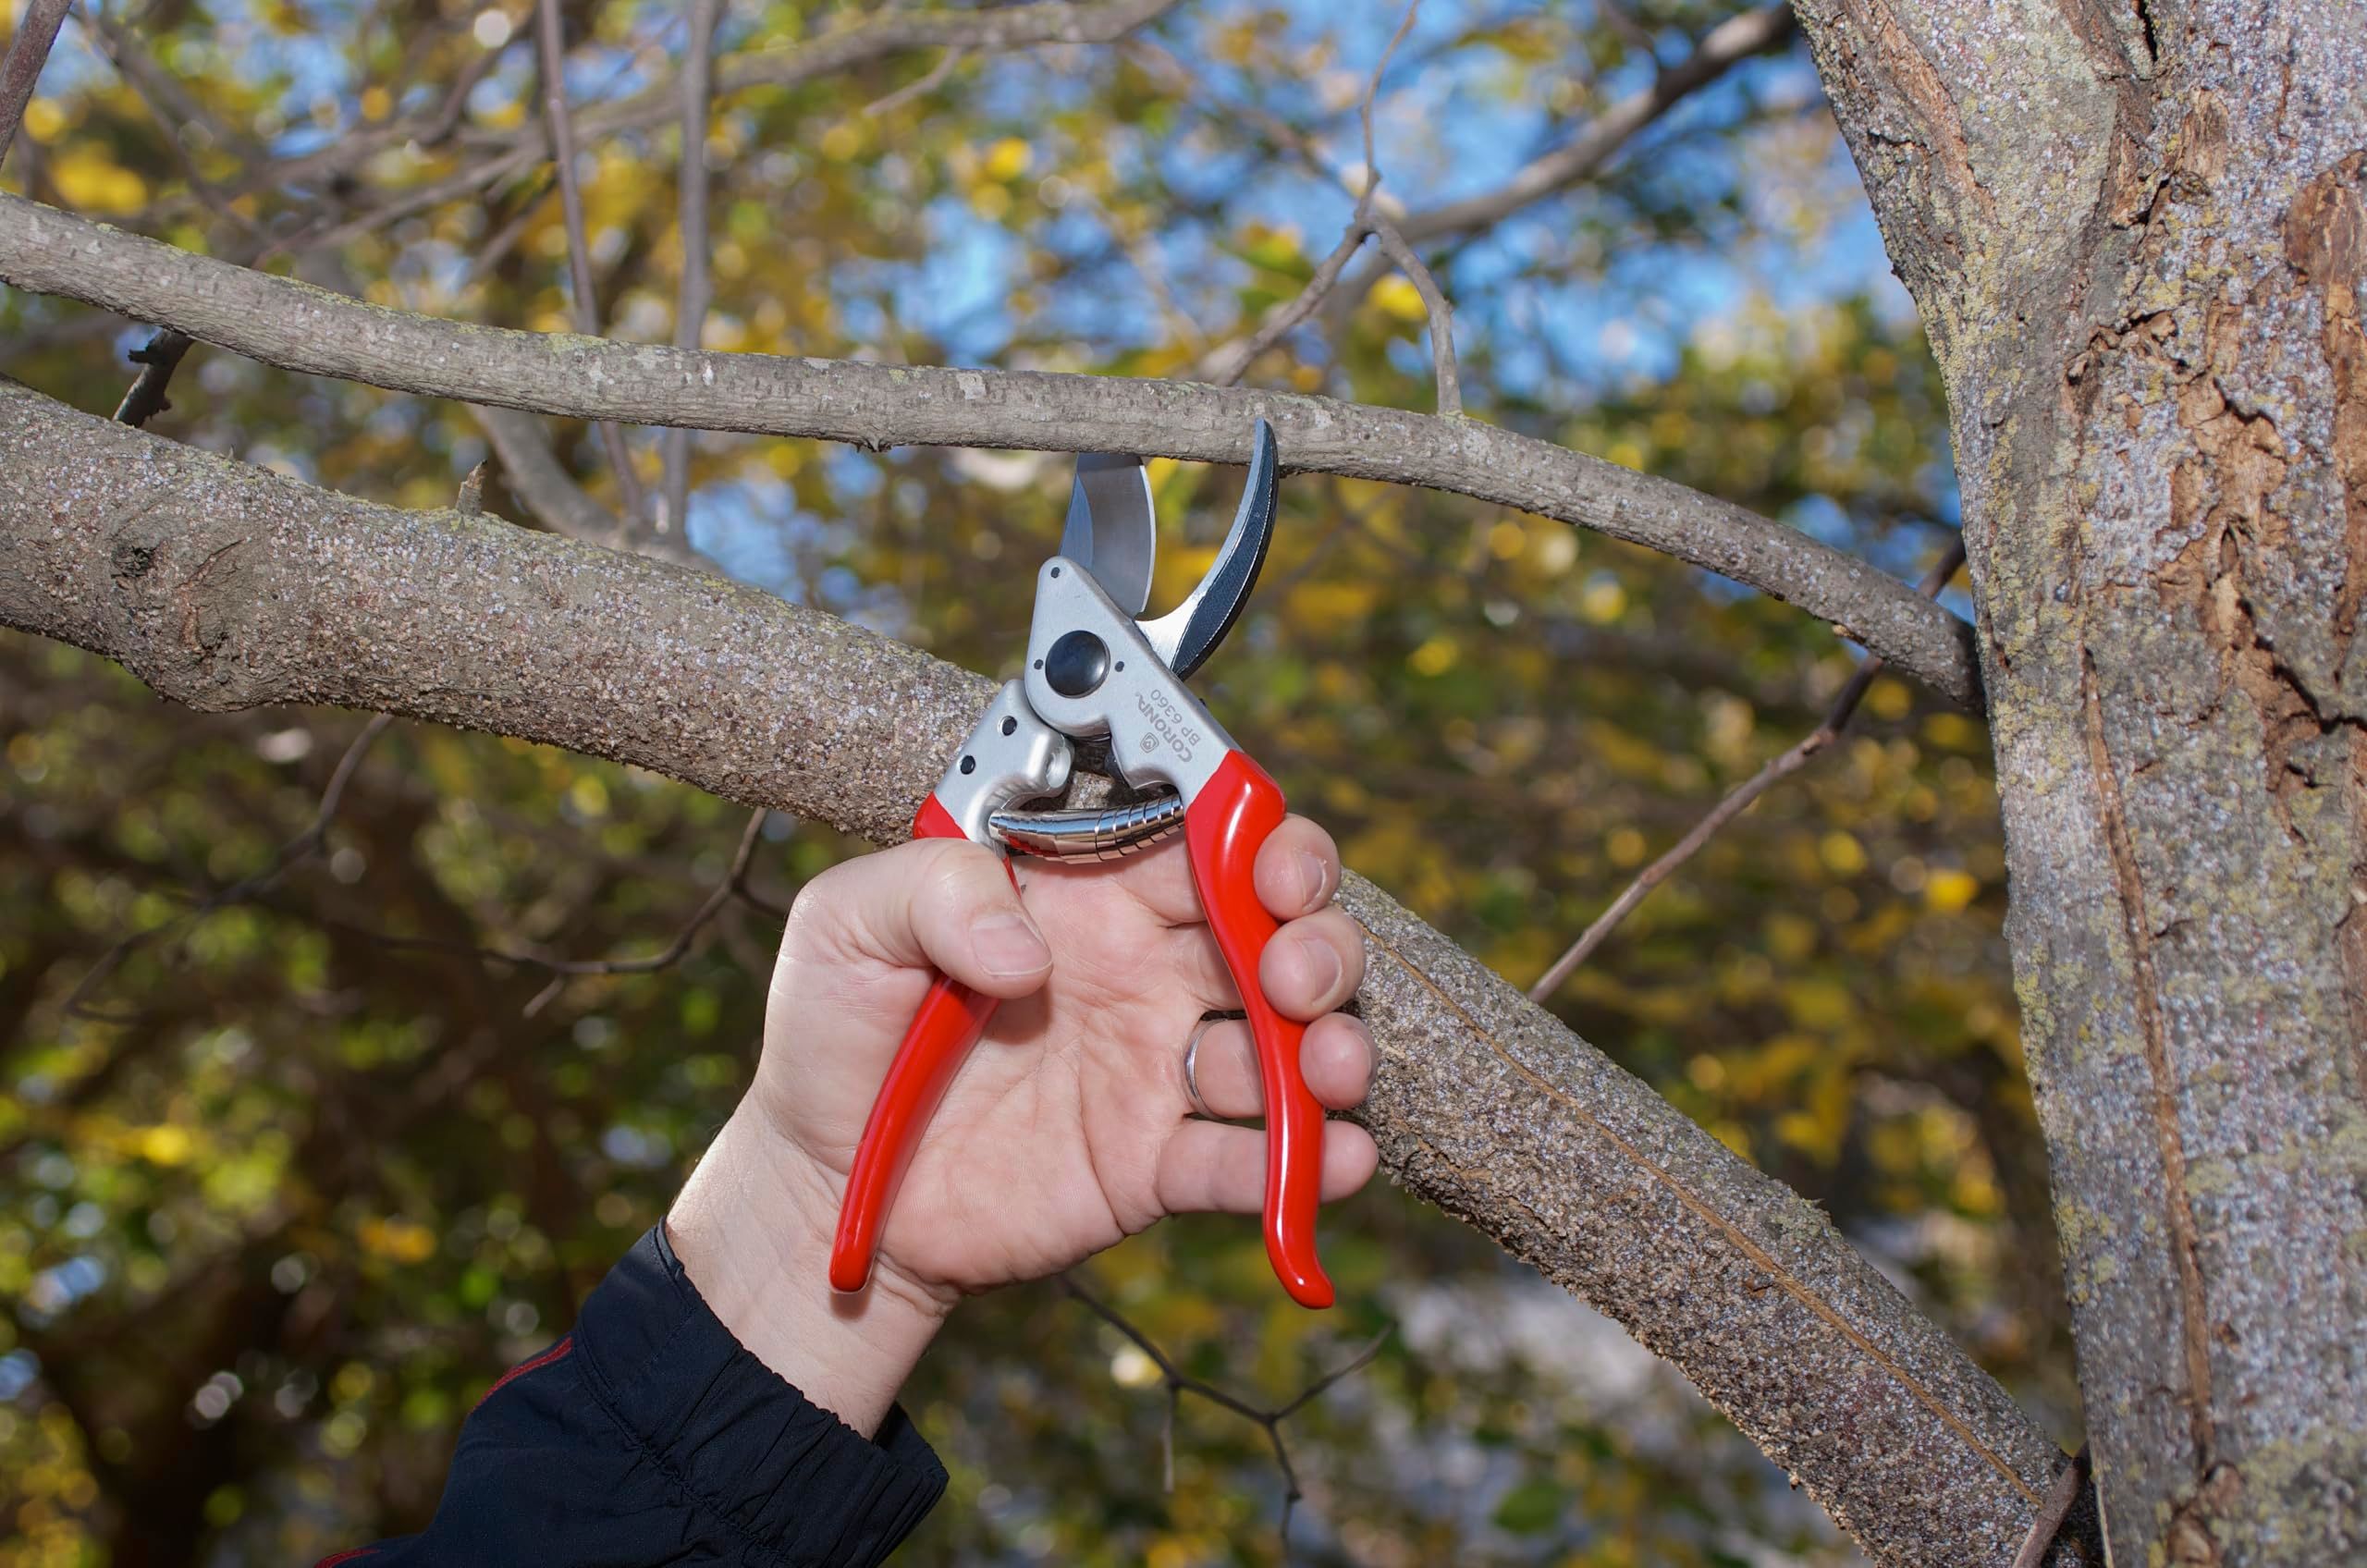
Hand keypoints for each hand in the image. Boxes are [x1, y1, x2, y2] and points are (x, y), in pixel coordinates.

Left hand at [668, 816, 1376, 1432]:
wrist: (820, 1185)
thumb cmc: (834, 1034)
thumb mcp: (844, 926)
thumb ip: (929, 891)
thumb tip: (1025, 948)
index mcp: (1083, 890)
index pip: (1201, 834)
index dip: (1256, 835)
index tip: (1268, 860)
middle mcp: (1142, 968)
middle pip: (1274, 930)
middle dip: (1314, 938)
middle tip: (1293, 973)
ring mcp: (1157, 1066)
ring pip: (1287, 1041)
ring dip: (1331, 1047)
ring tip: (1328, 1067)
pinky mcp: (1152, 1163)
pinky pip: (1244, 1161)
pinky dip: (1303, 1164)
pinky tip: (1332, 1160)